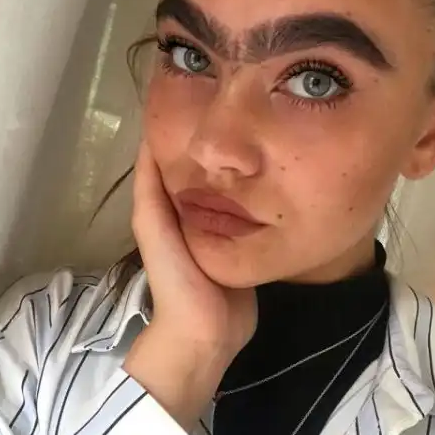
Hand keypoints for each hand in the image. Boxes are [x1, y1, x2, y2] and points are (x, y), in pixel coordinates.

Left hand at [124, 141, 257, 428]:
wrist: (208, 334)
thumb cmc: (177, 280)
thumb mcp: (154, 230)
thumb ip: (151, 190)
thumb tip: (150, 136)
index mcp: (172, 208)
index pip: (179, 161)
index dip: (190, 132)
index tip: (212, 100)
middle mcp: (200, 213)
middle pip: (213, 172)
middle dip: (226, 148)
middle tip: (253, 113)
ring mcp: (229, 229)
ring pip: (238, 190)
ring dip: (249, 170)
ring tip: (273, 137)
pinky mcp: (251, 243)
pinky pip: (258, 214)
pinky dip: (265, 196)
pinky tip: (283, 178)